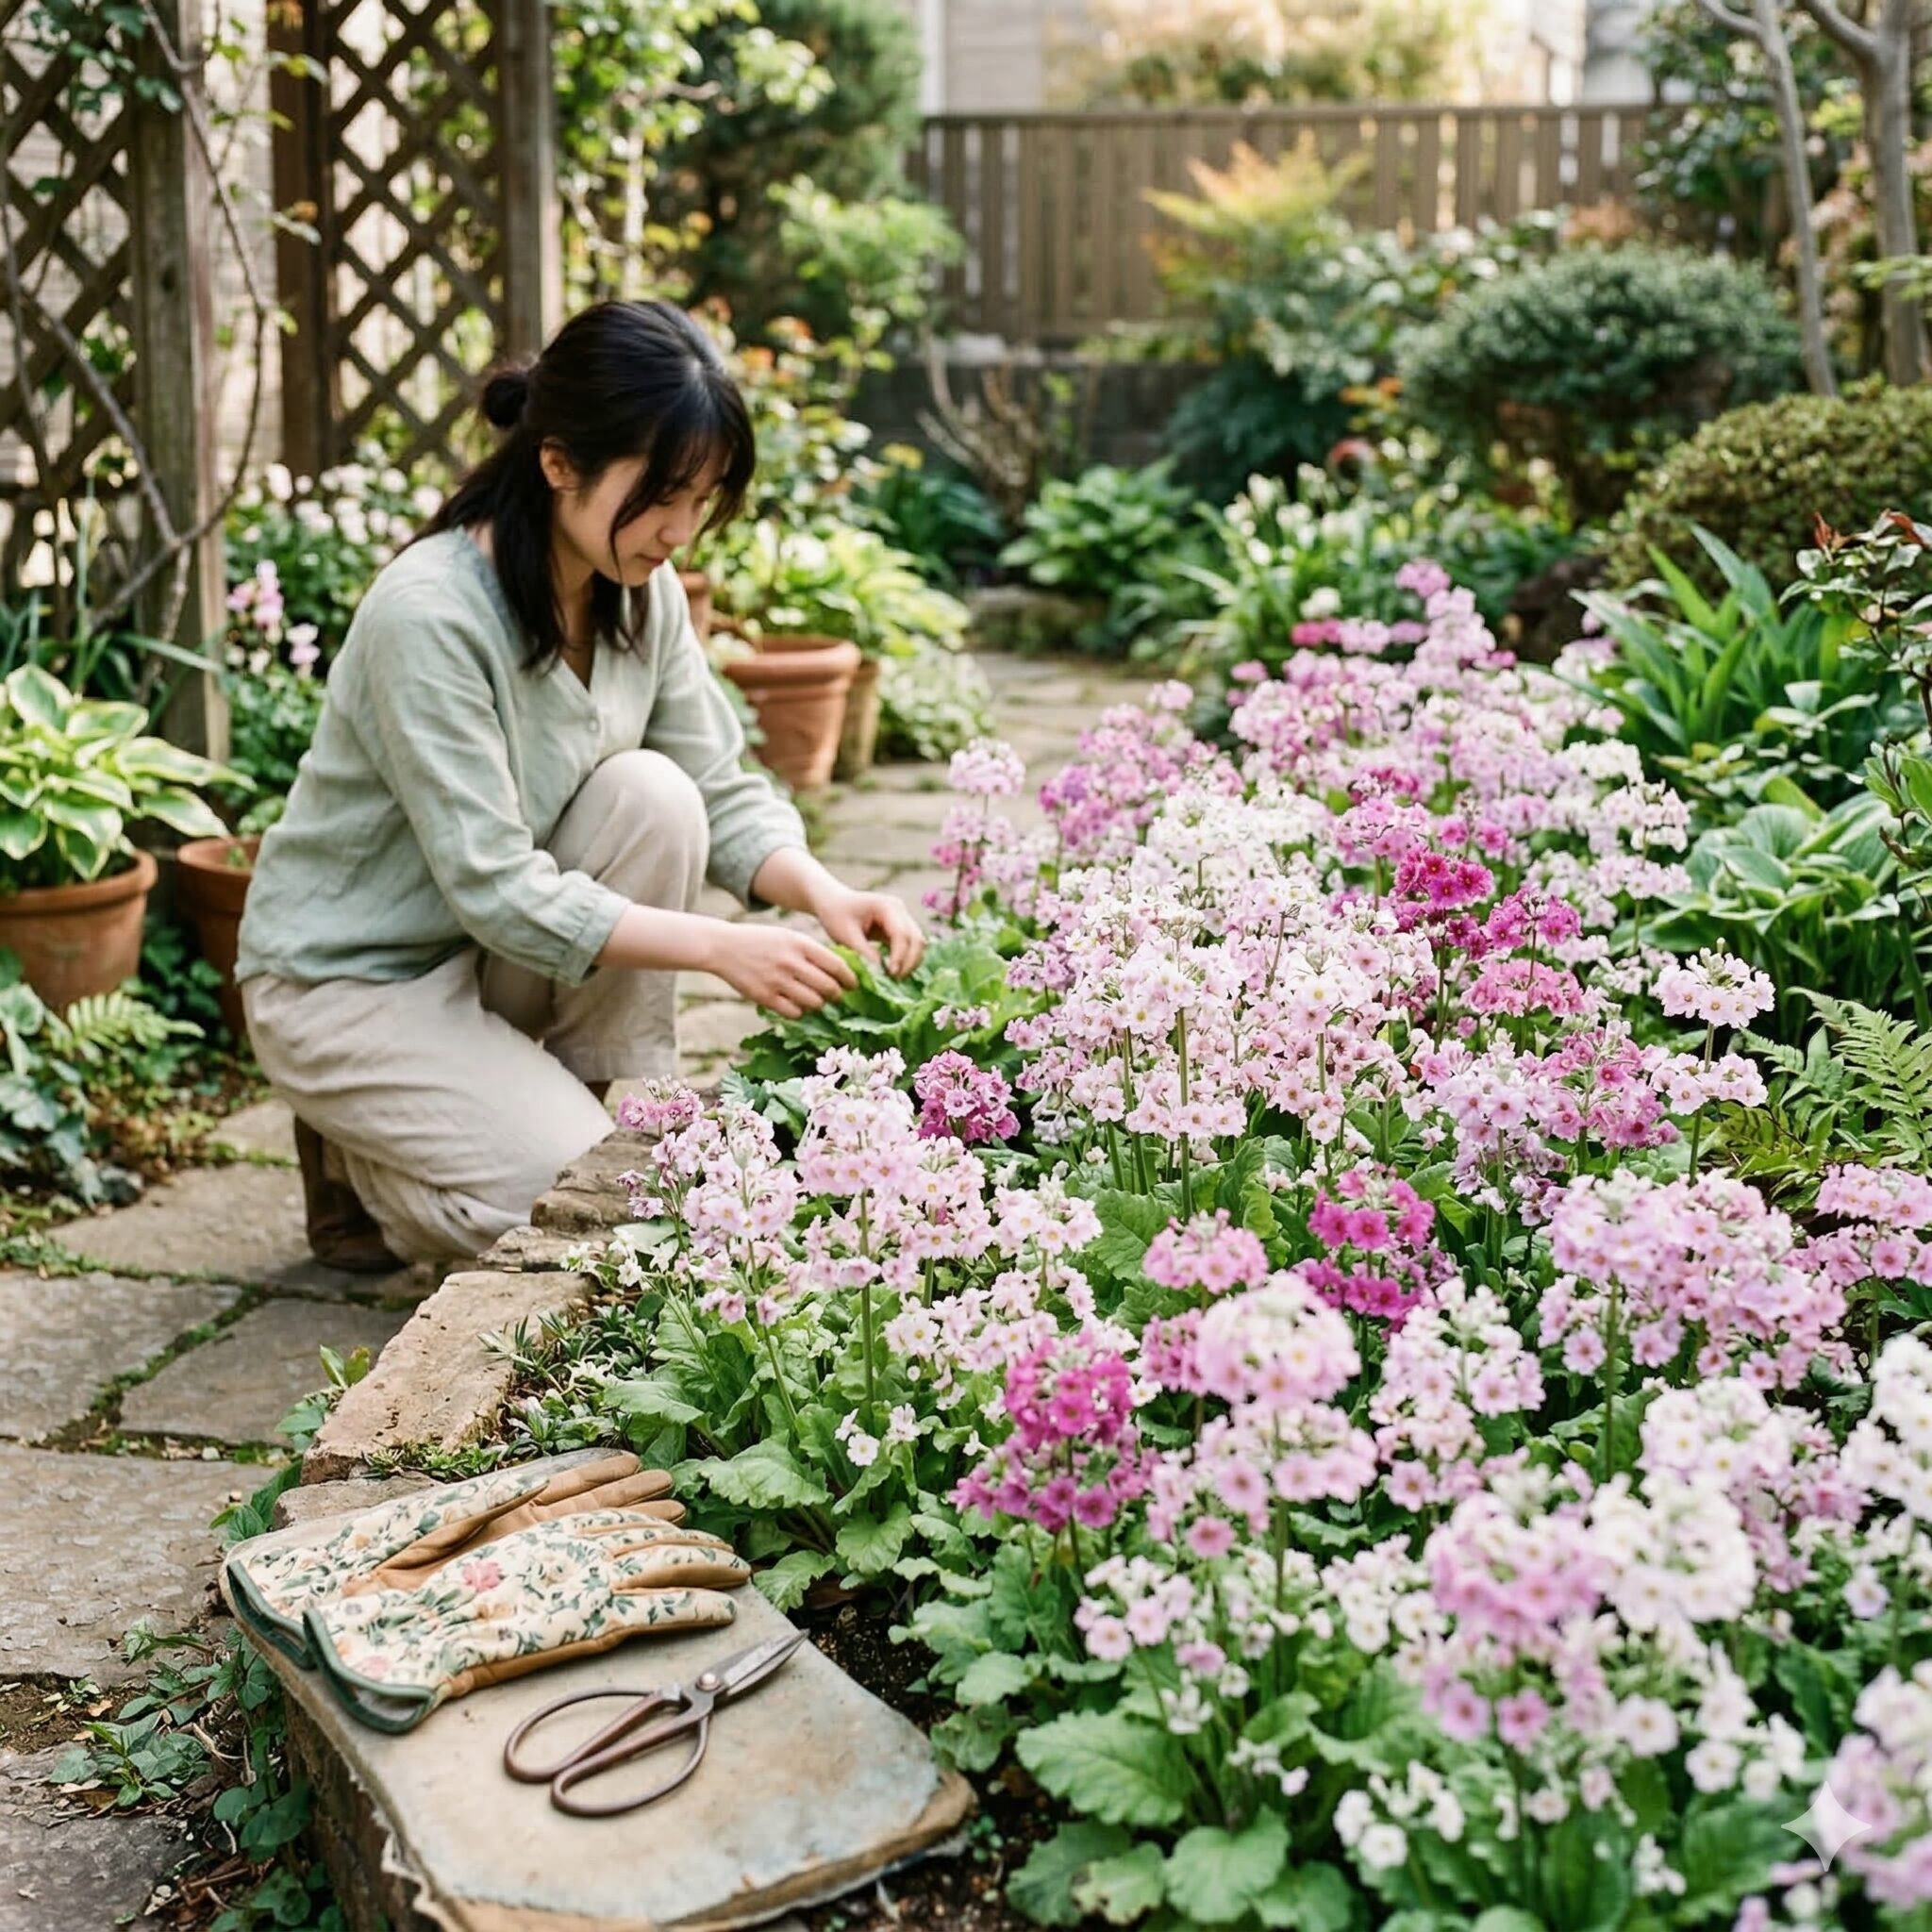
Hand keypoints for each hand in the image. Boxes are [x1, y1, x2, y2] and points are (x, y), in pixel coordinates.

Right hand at [706, 922, 856, 1018]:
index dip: (849, 978)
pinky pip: (794, 1012)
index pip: (836, 965)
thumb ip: (812, 952)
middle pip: (828, 987)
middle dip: (838, 995)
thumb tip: (841, 970)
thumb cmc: (761, 941)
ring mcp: (777, 981)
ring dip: (820, 1005)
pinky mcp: (765, 997)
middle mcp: (791, 962)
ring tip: (818, 1001)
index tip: (853, 985)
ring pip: (814, 1003)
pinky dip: (801, 1012)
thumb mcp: (789, 937)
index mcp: (800, 944)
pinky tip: (798, 1005)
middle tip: (838, 997)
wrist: (724, 947)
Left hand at [812, 883, 924, 976]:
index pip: (901, 934)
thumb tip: (880, 972)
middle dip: (909, 961)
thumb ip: (864, 952)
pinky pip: (911, 945)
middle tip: (895, 980)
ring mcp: (902, 918)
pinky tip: (895, 972)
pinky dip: (906, 959)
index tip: (891, 974)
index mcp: (887, 906)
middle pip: (916, 938)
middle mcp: (900, 910)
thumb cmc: (836, 915)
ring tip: (895, 978)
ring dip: (910, 962)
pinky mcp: (900, 928)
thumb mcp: (845, 934)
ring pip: (918, 943)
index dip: (899, 956)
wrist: (833, 902)